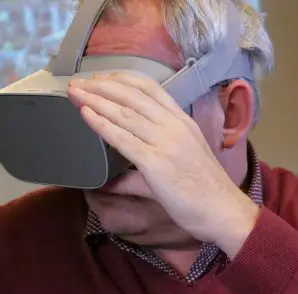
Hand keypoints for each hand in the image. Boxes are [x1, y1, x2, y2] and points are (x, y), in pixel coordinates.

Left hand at [67, 73, 258, 256]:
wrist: (223, 210)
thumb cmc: (204, 190)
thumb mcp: (180, 163)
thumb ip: (150, 162)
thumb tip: (117, 178)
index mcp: (182, 121)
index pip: (150, 88)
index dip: (121, 79)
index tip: (101, 79)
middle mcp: (174, 126)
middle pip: (132, 95)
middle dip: (101, 85)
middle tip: (77, 82)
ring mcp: (166, 142)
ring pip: (124, 113)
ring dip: (95, 100)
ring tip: (74, 92)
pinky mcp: (156, 162)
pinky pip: (123, 138)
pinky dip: (101, 124)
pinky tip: (85, 115)